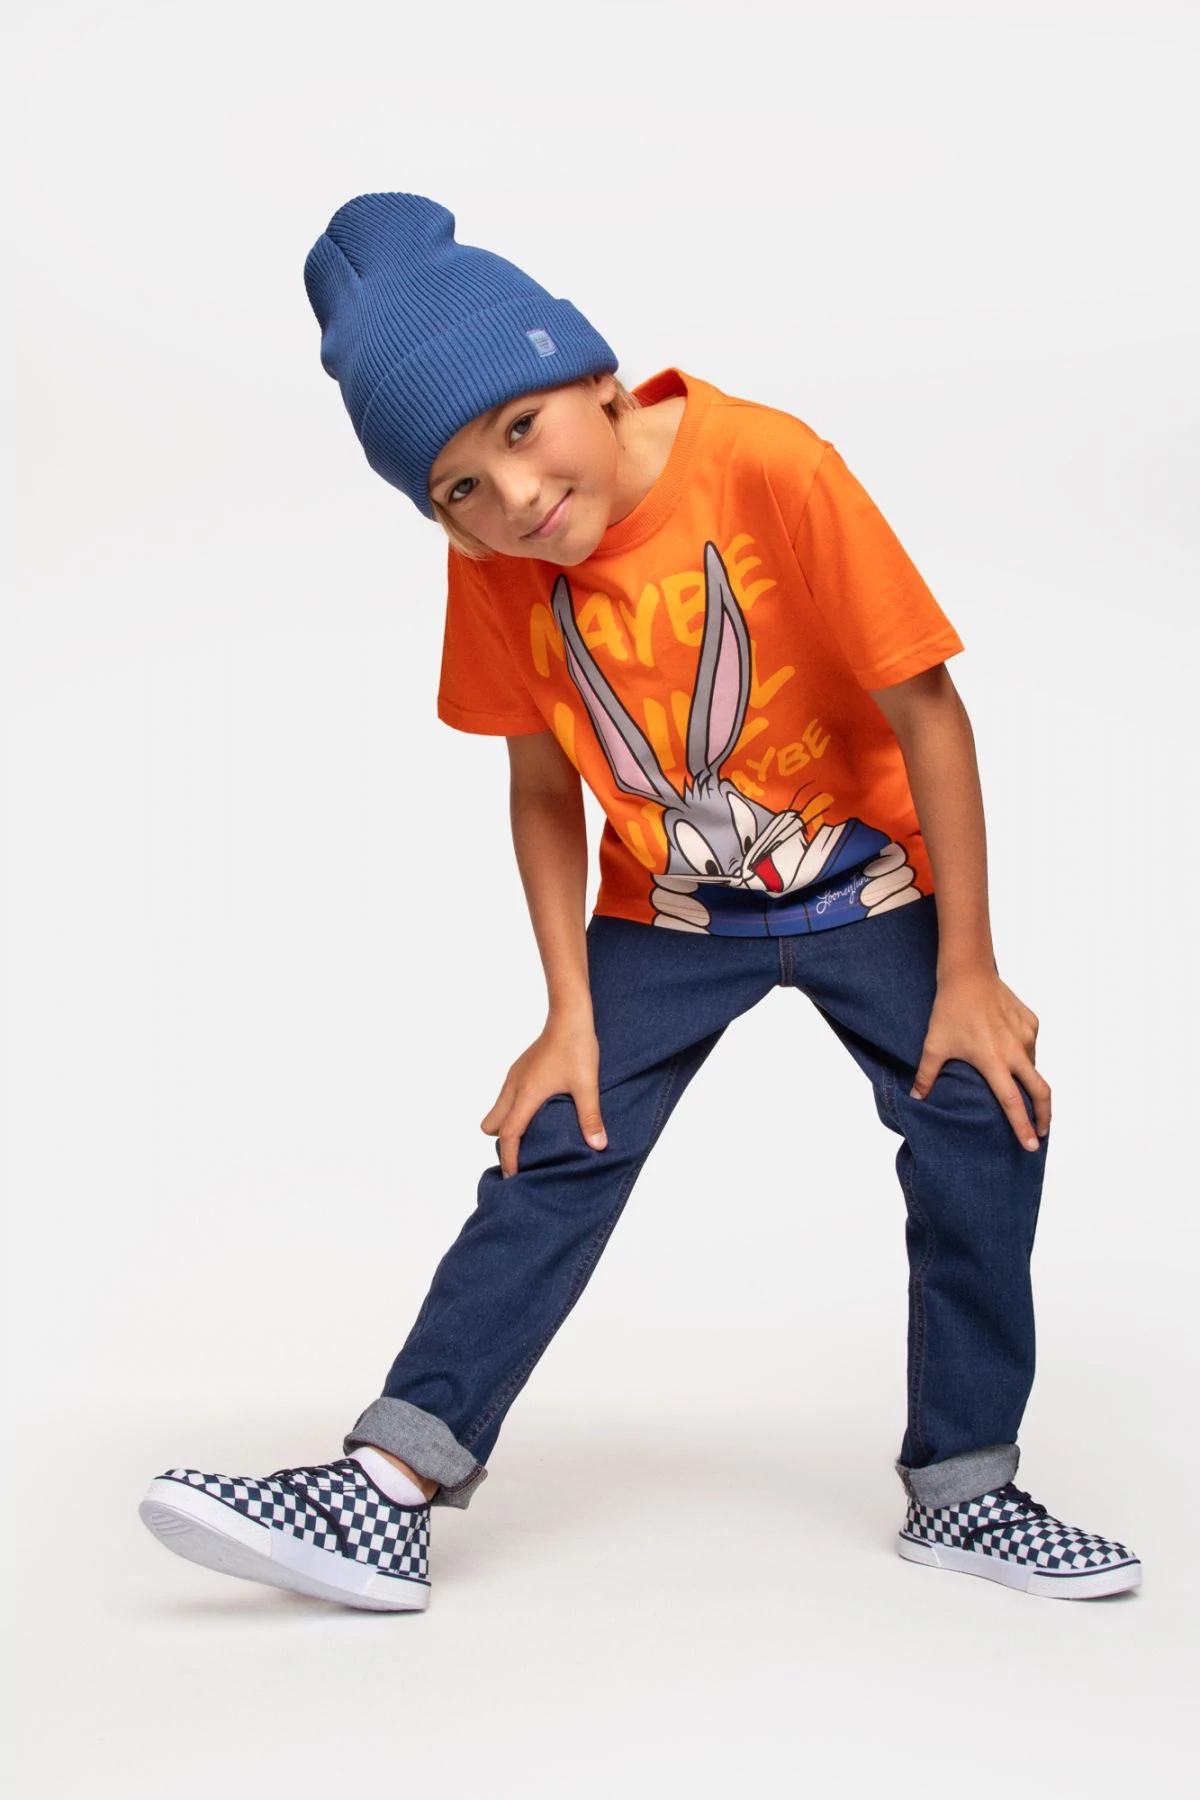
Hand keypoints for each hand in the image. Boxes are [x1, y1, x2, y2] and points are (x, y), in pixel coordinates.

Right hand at [480, 1008, 607, 1177]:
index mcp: (526, 1094)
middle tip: (524, 1153)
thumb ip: (590, 1117)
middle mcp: (513, 1087)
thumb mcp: (586, 1085)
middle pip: (491, 1124)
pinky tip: (538, 1111)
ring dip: (508, 1125)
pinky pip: (506, 1098)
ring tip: (532, 1135)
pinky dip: (513, 1110)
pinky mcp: (519, 1069)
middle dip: (502, 1142)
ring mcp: (514, 1077)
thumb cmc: (576, 1047)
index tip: (513, 1176)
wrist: (569, 1015)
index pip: (508, 1134)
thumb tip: (598, 1146)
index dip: (509, 1158)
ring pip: (497, 1110)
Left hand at [909, 969, 1049, 1151]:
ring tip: (1014, 1085)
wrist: (968, 974)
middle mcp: (1015, 1051)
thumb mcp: (934, 1046)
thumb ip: (927, 1076)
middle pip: (1040, 1091)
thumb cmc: (949, 1011)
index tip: (1031, 1145)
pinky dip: (1024, 1055)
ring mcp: (1026, 1036)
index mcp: (993, 1061)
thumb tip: (916, 1099)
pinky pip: (1031, 1045)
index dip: (1023, 1126)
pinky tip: (1010, 1053)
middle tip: (1041, 1132)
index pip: (1012, 1103)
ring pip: (1034, 1066)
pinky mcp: (1031, 1022)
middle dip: (1044, 1116)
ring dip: (1028, 1080)